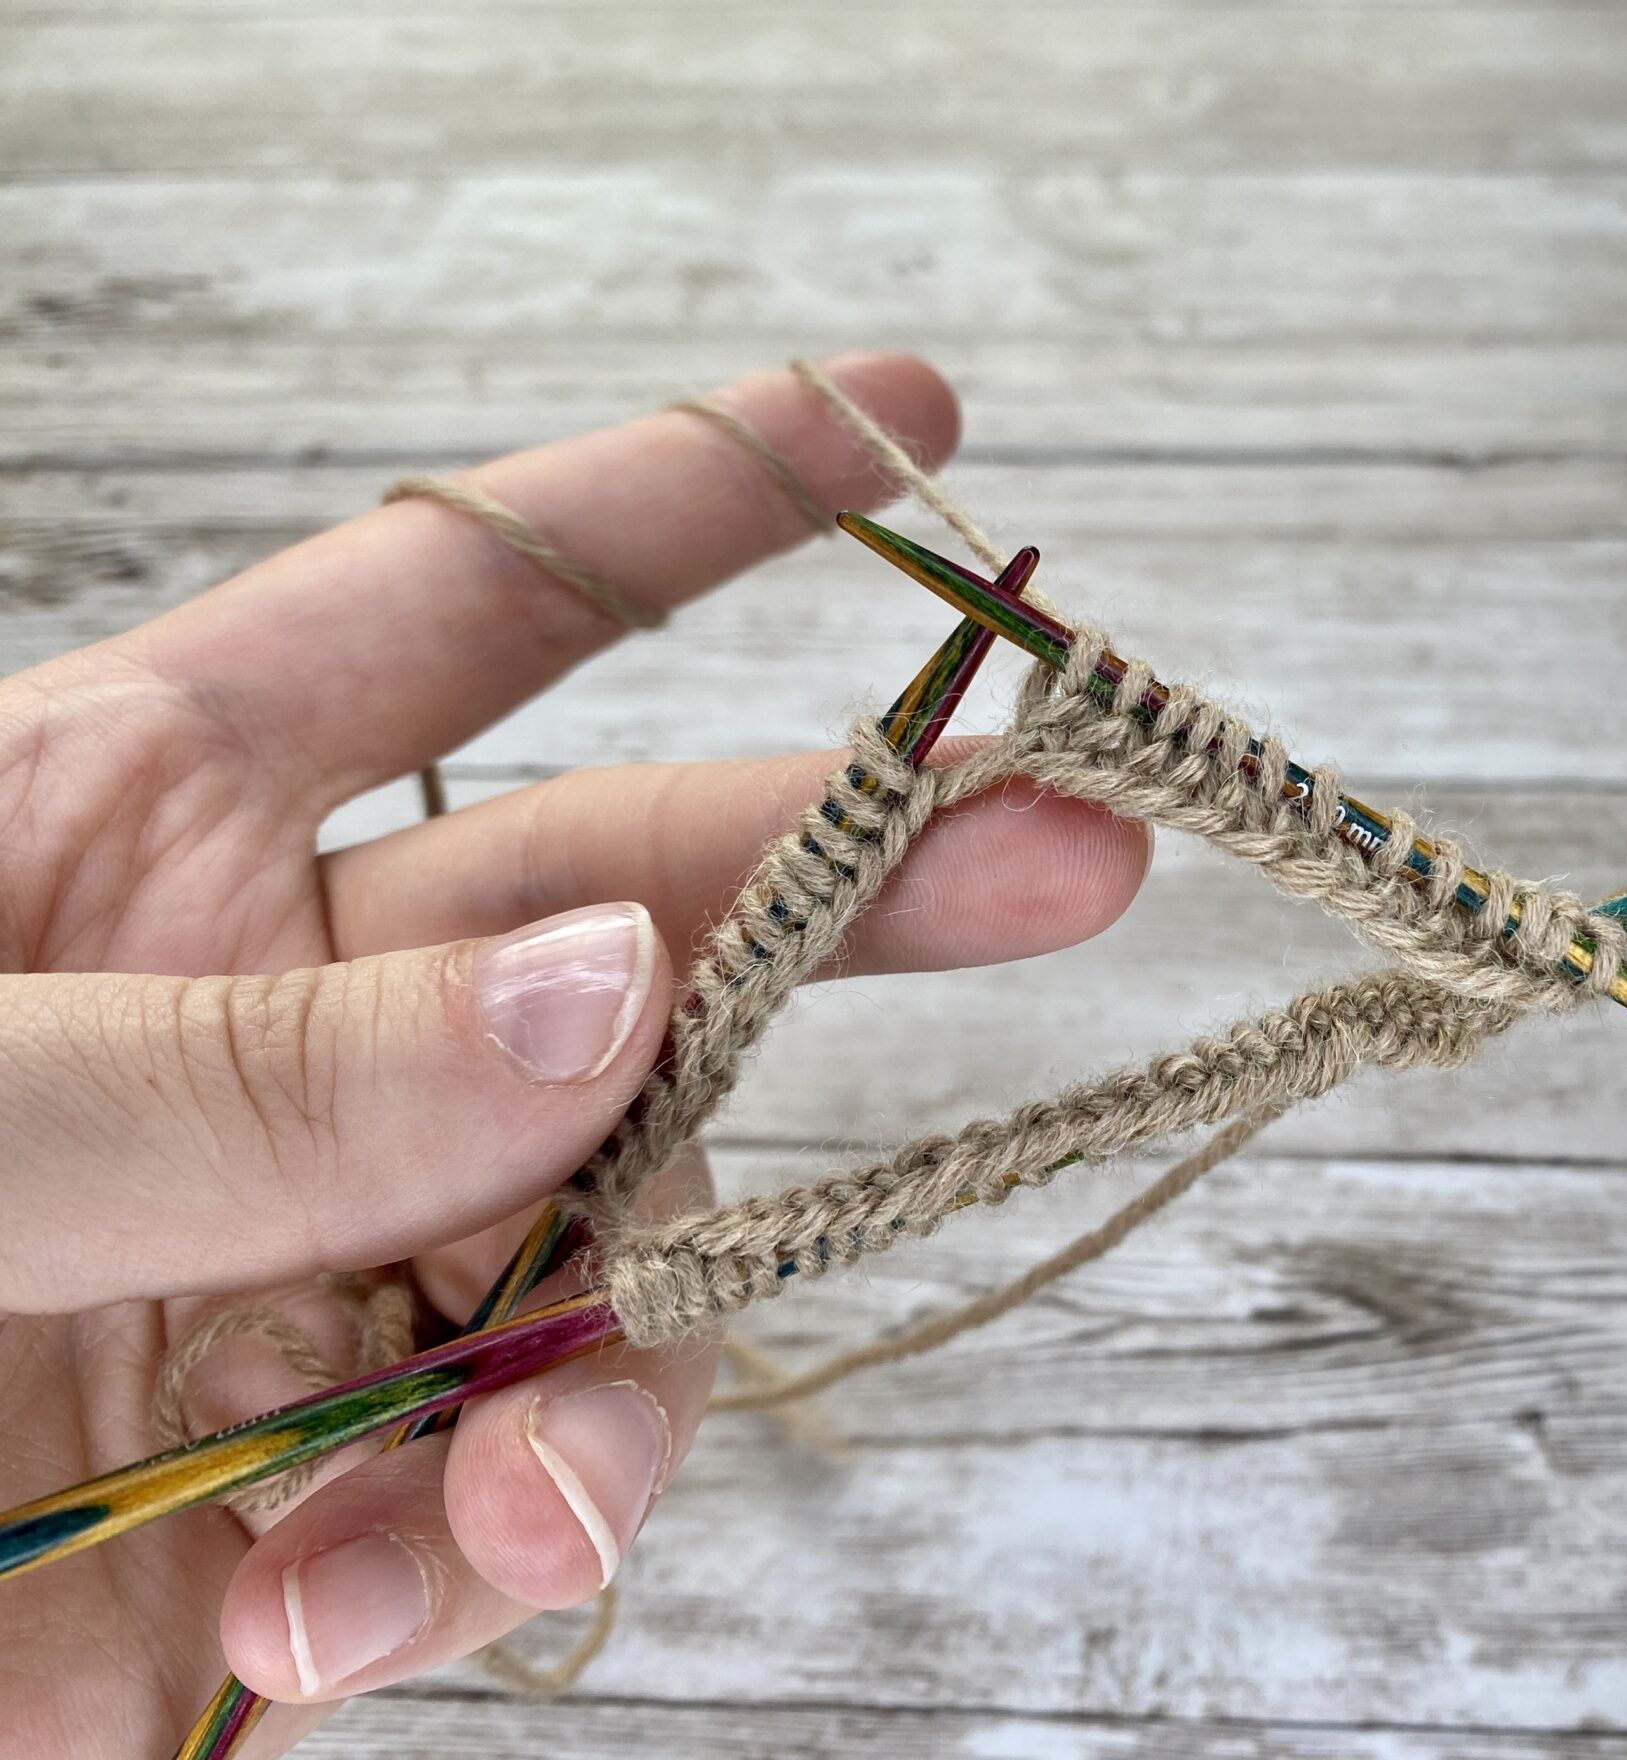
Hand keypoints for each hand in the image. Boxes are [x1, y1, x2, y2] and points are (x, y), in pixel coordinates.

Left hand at [0, 353, 1150, 1755]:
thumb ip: (244, 1073)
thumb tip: (619, 995)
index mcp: (138, 828)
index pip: (469, 613)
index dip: (693, 499)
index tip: (913, 420)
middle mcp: (281, 1025)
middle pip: (638, 921)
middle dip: (863, 883)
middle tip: (1083, 845)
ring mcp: (318, 1260)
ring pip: (614, 1249)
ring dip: (616, 1374)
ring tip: (536, 1499)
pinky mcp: (312, 1495)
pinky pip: (503, 1496)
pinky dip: (475, 1561)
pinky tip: (345, 1610)